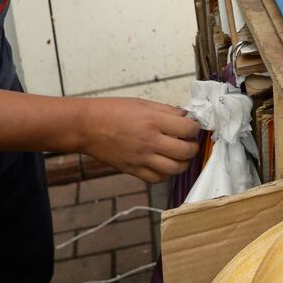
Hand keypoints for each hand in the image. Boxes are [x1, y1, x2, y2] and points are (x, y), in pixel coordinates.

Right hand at [81, 98, 201, 182]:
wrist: (87, 126)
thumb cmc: (112, 110)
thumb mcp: (142, 103)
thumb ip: (166, 111)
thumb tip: (186, 118)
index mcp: (153, 121)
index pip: (188, 129)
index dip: (195, 128)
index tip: (193, 127)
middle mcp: (149, 141)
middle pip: (185, 152)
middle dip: (193, 147)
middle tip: (190, 142)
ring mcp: (141, 158)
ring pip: (175, 169)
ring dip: (183, 163)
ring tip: (181, 155)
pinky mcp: (133, 170)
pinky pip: (157, 178)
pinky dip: (166, 174)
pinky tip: (166, 165)